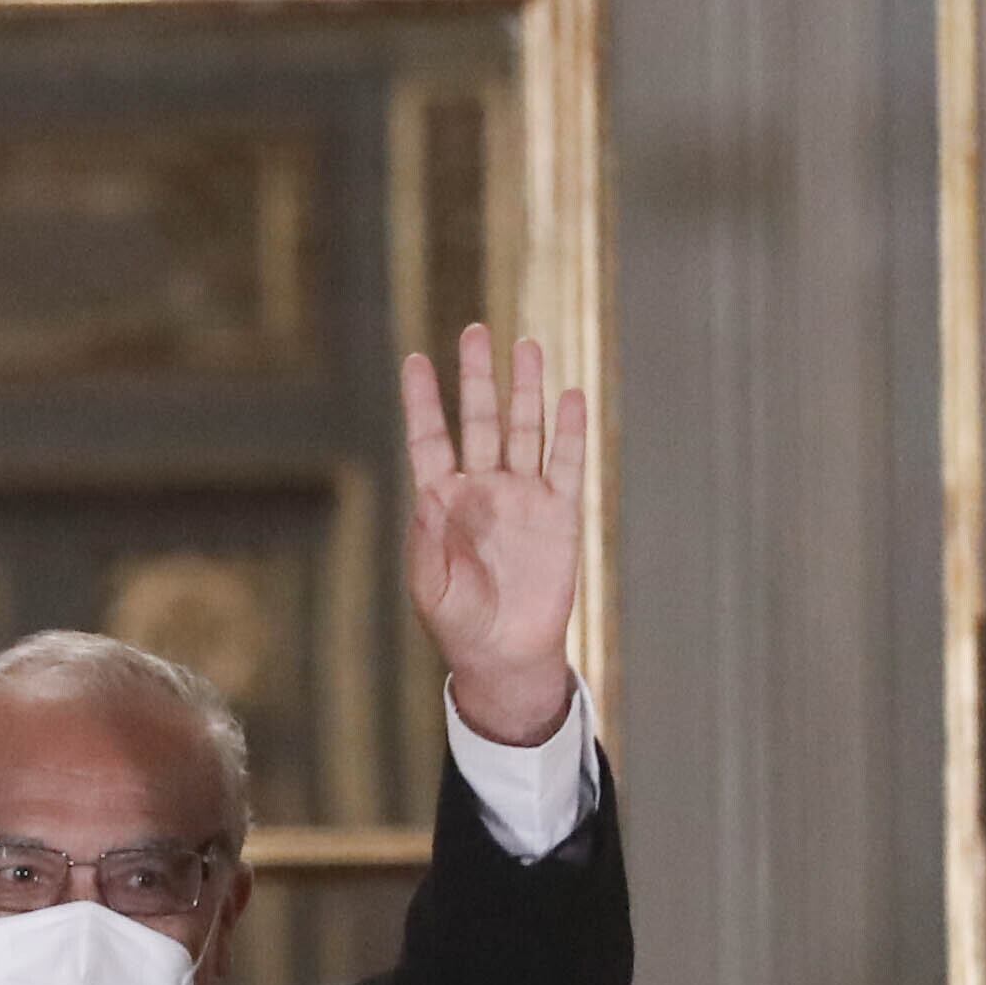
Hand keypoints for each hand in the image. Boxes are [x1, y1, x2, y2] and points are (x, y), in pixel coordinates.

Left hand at [400, 326, 589, 746]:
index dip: (423, 401)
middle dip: (477, 377)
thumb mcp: (431, 586)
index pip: (430, 439)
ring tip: (526, 346)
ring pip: (524, 431)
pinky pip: (566, 464)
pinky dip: (569, 432)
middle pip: (480, 420)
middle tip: (474, 331)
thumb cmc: (458, 624)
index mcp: (442, 503)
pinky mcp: (560, 513)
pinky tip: (569, 397)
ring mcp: (523, 497)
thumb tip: (427, 495)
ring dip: (524, 391)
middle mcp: (483, 489)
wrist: (505, 654)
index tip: (416, 360)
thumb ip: (426, 542)